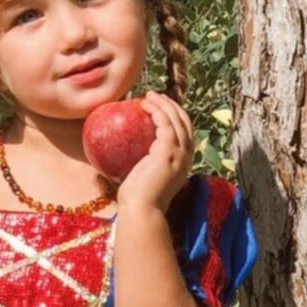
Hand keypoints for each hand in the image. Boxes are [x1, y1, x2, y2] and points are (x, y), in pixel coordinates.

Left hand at [116, 93, 194, 215]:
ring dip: (164, 103)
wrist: (142, 210)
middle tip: (154, 96)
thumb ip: (141, 164)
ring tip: (148, 95)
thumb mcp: (144, 178)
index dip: (175, 116)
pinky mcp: (169, 152)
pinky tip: (144, 104)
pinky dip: (157, 110)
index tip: (159, 107)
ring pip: (177, 119)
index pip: (185, 133)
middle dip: (172, 105)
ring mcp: (180, 154)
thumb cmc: (138, 200)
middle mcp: (186, 157)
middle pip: (185, 122)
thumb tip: (121, 155)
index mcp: (182, 163)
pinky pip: (166, 124)